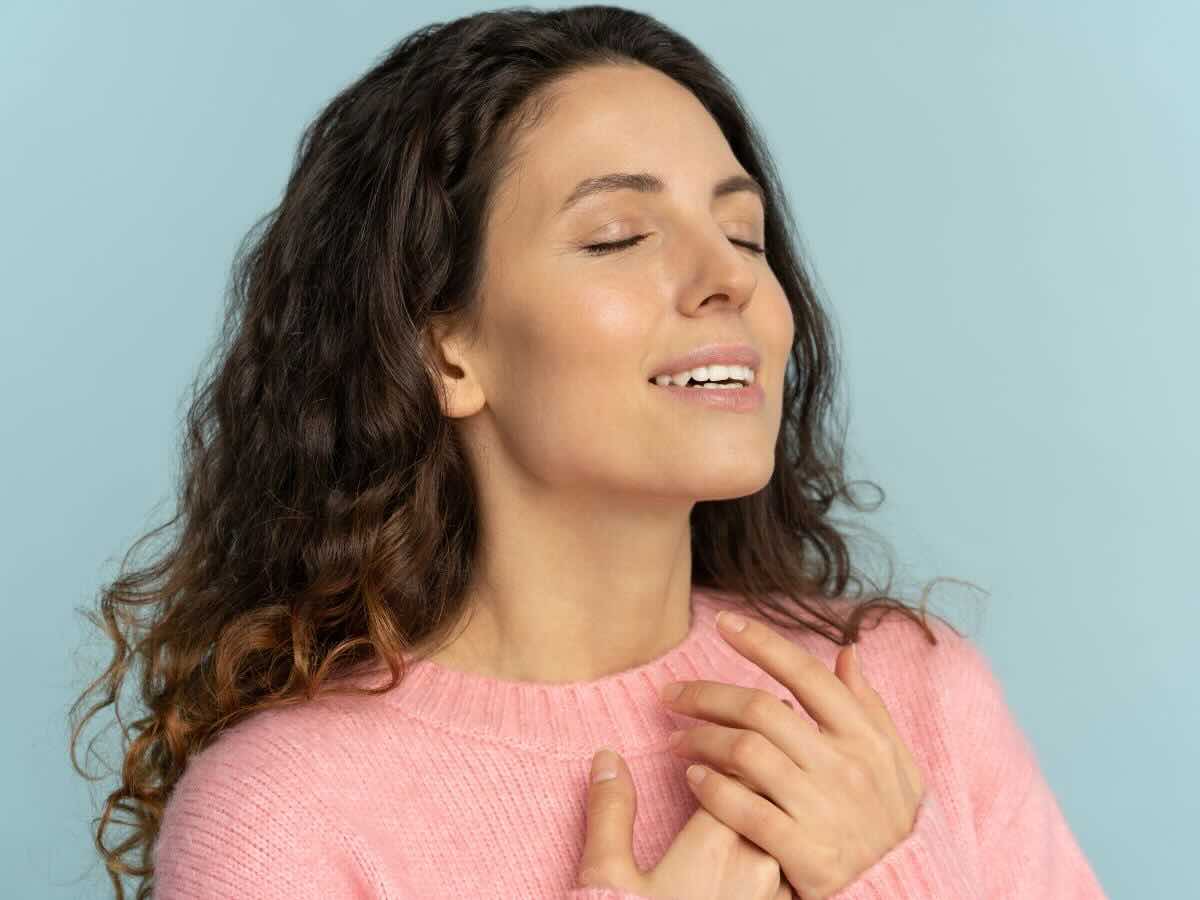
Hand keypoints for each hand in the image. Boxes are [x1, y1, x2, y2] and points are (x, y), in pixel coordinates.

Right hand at [576, 747, 792, 898]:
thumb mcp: (608, 879)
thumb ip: (610, 813)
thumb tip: (608, 757)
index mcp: (715, 842)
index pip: (740, 763)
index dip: (727, 741)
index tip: (714, 731)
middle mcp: (759, 864)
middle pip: (774, 790)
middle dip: (759, 762)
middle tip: (743, 744)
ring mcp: (779, 896)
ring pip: (790, 827)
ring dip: (775, 803)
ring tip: (756, 790)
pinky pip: (795, 869)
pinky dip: (784, 845)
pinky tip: (765, 848)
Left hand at [657, 609, 925, 899]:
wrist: (901, 891)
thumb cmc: (889, 820)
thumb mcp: (894, 761)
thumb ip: (868, 706)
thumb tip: (847, 652)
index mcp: (865, 736)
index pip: (806, 674)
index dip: (762, 642)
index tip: (723, 623)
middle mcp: (846, 766)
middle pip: (761, 708)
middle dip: (705, 694)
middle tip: (671, 694)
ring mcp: (826, 809)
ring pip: (745, 753)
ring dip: (699, 739)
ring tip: (675, 740)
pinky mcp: (808, 853)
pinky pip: (745, 809)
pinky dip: (711, 789)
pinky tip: (692, 778)